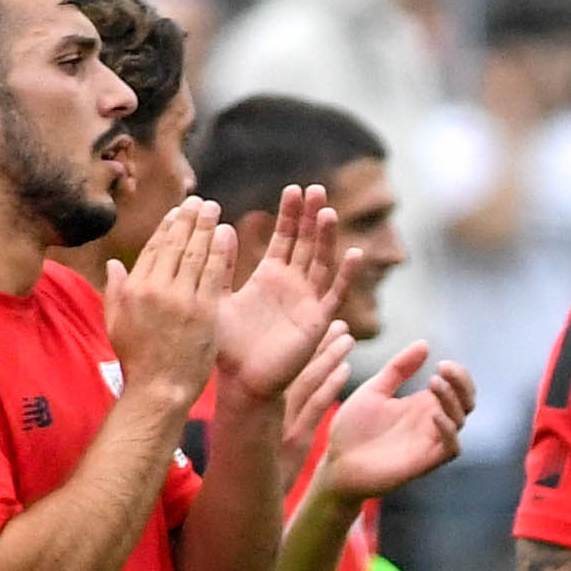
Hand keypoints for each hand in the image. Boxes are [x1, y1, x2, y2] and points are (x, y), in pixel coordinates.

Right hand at [104, 198, 232, 405]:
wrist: (160, 390)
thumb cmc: (137, 360)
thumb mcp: (115, 323)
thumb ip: (115, 290)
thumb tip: (114, 264)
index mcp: (134, 288)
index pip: (153, 249)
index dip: (167, 227)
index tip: (177, 212)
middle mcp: (157, 288)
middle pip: (176, 245)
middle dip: (189, 219)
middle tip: (201, 202)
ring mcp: (183, 299)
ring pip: (196, 254)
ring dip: (206, 228)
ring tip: (214, 210)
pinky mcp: (205, 311)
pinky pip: (214, 274)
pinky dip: (220, 251)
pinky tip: (226, 235)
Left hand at [214, 185, 346, 403]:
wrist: (241, 381)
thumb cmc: (227, 345)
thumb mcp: (216, 297)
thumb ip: (220, 265)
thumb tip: (221, 228)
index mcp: (270, 275)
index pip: (285, 237)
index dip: (290, 214)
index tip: (294, 189)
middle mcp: (293, 284)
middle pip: (307, 242)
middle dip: (311, 216)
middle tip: (315, 188)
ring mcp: (307, 301)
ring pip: (321, 262)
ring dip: (326, 238)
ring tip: (326, 211)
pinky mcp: (317, 321)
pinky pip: (334, 295)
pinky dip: (346, 276)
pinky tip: (354, 254)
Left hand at [312, 342, 467, 504]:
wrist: (336, 463)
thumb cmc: (353, 430)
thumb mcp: (375, 390)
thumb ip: (398, 369)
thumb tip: (425, 344)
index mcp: (422, 405)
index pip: (457, 388)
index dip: (457, 374)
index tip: (441, 362)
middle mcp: (431, 423)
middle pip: (466, 402)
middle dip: (461, 383)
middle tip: (443, 369)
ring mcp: (429, 442)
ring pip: (460, 421)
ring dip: (452, 400)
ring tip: (433, 384)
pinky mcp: (425, 461)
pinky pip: (451, 448)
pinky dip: (448, 430)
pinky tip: (433, 415)